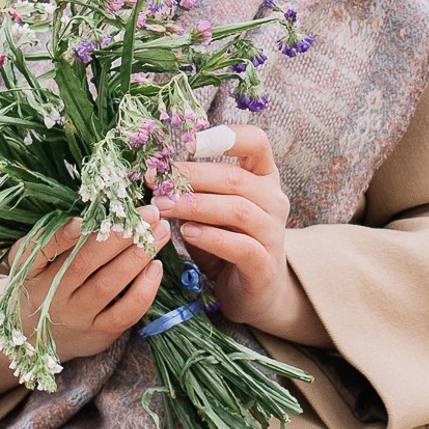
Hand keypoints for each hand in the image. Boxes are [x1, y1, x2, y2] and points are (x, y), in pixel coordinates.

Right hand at [0, 211, 166, 389]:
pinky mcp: (98, 333)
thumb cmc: (43, 283)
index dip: (61, 236)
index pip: (42, 251)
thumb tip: (97, 207)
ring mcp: (76, 316)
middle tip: (148, 213)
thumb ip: (53, 236)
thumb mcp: (34, 260)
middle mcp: (50, 295)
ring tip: (160, 232)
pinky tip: (156, 267)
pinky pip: (124, 313)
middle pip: (83, 264)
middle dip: (119, 236)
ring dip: (137, 256)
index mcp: (30, 270)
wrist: (37, 336)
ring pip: (107, 285)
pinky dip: (143, 289)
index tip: (83, 220)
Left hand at [154, 126, 331, 347]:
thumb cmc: (228, 243)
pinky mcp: (265, 264)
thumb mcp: (211, 211)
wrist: (256, 292)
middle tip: (157, 180)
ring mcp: (274, 233)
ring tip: (163, 207)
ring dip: (196, 206)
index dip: (225, 136)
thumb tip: (154, 172)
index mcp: (263, 178)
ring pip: (238, 210)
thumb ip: (194, 191)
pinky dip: (211, 237)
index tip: (187, 143)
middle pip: (236, 178)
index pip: (256, 142)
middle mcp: (274, 201)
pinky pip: (240, 246)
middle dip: (192, 176)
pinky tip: (187, 234)